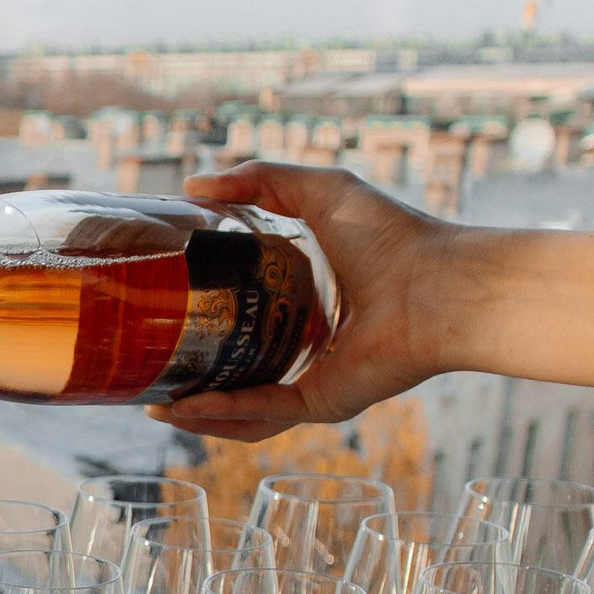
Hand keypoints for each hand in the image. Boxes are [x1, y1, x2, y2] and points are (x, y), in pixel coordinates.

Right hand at [153, 161, 464, 442]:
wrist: (441, 284)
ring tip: (156, 409)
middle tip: (153, 373)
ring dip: (199, 413)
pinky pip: (263, 413)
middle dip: (194, 380)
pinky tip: (184, 408)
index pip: (249, 319)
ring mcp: (318, 380)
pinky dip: (222, 412)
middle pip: (241, 371)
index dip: (206, 320)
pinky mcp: (324, 401)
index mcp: (313, 303)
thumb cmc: (395, 235)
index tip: (165, 316)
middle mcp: (314, 348)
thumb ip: (259, 179)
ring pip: (246, 407)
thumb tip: (196, 185)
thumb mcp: (318, 191)